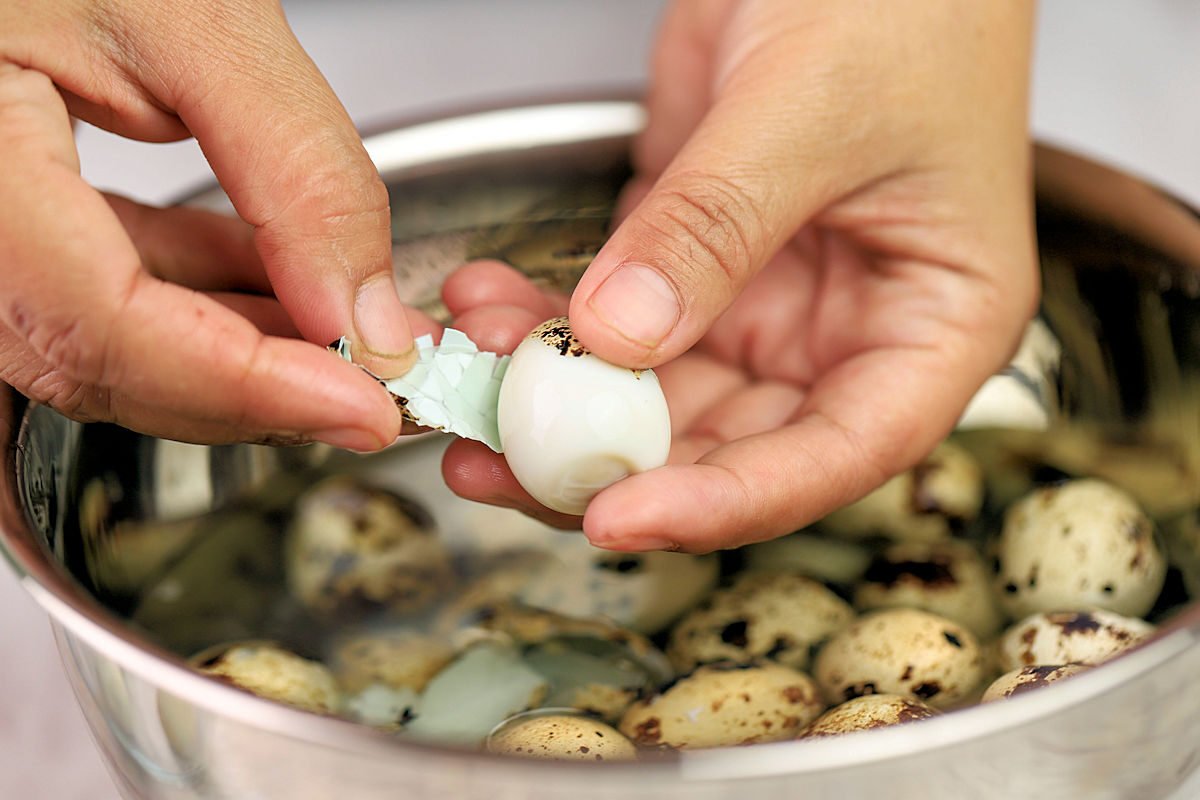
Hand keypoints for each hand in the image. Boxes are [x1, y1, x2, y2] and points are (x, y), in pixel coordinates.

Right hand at [0, 0, 420, 449]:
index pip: (101, 325)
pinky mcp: (2, 212)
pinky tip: (272, 279)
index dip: (245, 386)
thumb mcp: (197, 21)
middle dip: (252, 388)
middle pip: (97, 360)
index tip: (362, 407)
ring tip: (342, 331)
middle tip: (368, 387)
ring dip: (234, 351)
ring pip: (100, 340)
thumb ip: (295, 168)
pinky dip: (193, 298)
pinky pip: (92, 288)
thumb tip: (363, 310)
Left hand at [441, 0, 1037, 551]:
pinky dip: (547, 323)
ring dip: (558, 399)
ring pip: (654, 398)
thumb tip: (620, 336)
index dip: (727, 501)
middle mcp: (846, 335)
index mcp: (932, 326)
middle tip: (502, 461)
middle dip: (609, 462)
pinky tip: (489, 302)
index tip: (618, 516)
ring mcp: (764, 305)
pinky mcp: (694, 266)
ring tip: (471, 379)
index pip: (837, 452)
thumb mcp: (811, 110)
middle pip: (728, 445)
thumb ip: (715, 227)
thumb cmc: (903, 6)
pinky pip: (614, 325)